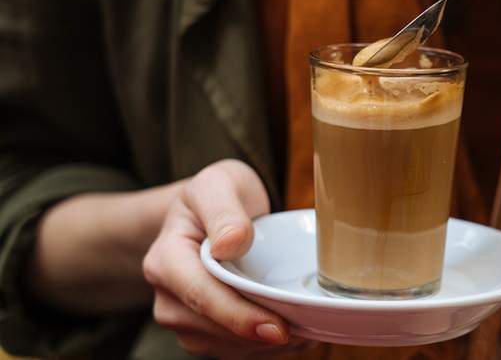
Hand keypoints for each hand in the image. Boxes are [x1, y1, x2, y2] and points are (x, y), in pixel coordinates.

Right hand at [143, 159, 288, 357]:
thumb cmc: (219, 194)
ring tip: (306, 331)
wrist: (216, 209)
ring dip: (263, 346)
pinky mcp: (204, 330)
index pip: (200, 295)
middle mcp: (168, 296)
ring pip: (223, 346)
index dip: (237, 315)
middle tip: (306, 333)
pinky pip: (233, 350)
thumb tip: (231, 244)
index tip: (276, 327)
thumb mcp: (219, 183)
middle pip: (210, 328)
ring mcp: (184, 317)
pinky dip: (263, 347)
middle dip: (256, 335)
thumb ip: (224, 210)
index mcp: (166, 259)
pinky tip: (296, 334)